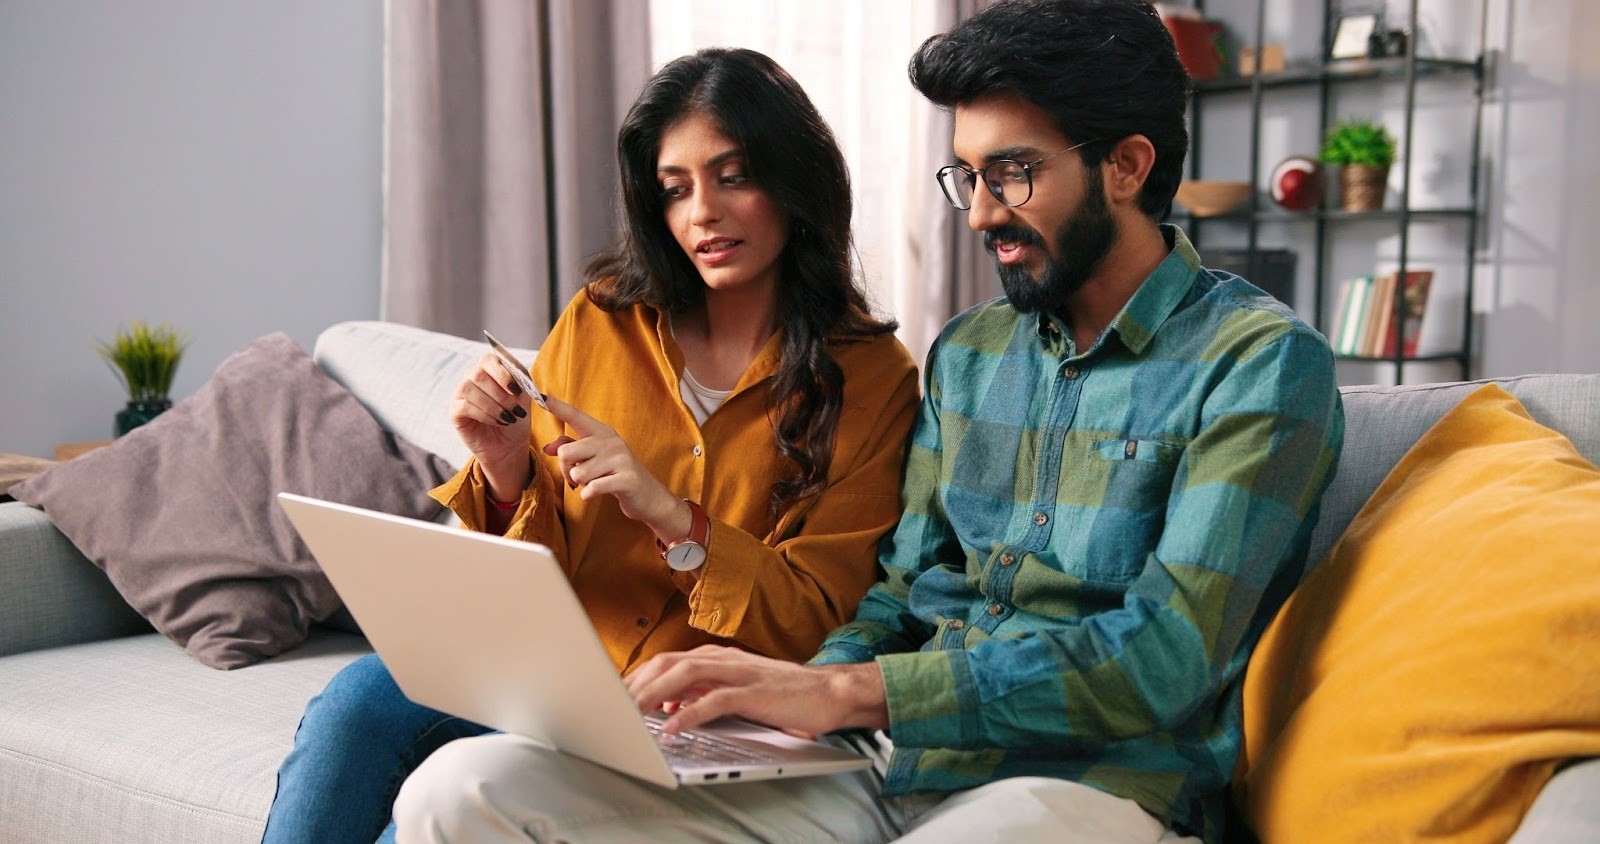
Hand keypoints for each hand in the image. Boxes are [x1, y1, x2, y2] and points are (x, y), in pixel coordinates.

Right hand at [449, 354, 533, 497]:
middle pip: (478, 373)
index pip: (489, 359)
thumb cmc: (516, 419)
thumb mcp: (524, 399)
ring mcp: (461, 394)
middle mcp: (472, 378)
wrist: (509, 445)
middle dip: (500, 393)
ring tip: (508, 418)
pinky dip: (485, 415)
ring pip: (470, 389)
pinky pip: (465, 407)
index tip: (516, 389)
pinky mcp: (455, 411)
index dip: (502, 372)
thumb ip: (521, 383)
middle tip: (515, 410)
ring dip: (493, 405)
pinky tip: (497, 422)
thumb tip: (516, 374)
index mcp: (490, 370)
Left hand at [539, 395, 688, 540]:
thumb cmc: (615, 473)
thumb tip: (548, 448)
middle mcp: (611, 441)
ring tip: (594, 483)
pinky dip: (589, 495)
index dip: (558, 407)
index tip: (540, 396)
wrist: (647, 495)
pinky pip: (592, 488)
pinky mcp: (626, 479)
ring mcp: (620, 459)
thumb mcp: (593, 458)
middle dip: (566, 470)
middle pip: (566, 452)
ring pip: (578, 474)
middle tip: (577, 477)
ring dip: (581, 484)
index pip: (576, 417)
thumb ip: (571, 449)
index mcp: (601, 432)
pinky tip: (597, 493)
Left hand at [624, 645, 889, 735]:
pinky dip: (690, 713)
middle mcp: (726, 659)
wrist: (830, 692)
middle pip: (670, 662)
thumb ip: (705, 692)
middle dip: (639, 682)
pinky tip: (674, 727)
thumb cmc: (785, 694)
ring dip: (656, 693)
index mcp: (720, 657)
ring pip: (687, 673)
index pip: (669, 660)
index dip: (640, 675)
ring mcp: (741, 673)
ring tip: (634, 712)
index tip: (616, 693)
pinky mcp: (755, 692)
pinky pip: (716, 700)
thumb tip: (670, 706)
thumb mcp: (738, 690)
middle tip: (616, 704)